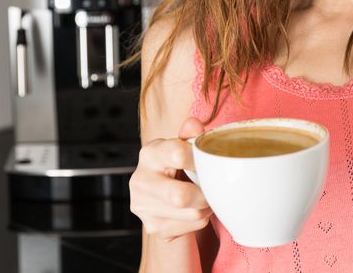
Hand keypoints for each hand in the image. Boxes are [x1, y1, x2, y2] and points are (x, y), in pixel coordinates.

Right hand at [129, 116, 213, 241]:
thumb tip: (194, 124)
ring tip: (204, 196)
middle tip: (211, 188)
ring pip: (192, 213)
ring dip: (206, 206)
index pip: (178, 154)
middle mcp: (140, 181)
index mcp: (149, 154)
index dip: (201, 159)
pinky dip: (201, 218)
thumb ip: (190, 134)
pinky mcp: (153, 227)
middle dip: (204, 193)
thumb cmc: (175, 165)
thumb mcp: (181, 145)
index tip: (209, 162)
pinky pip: (191, 226)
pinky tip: (195, 208)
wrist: (159, 195)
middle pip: (180, 196)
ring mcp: (143, 207)